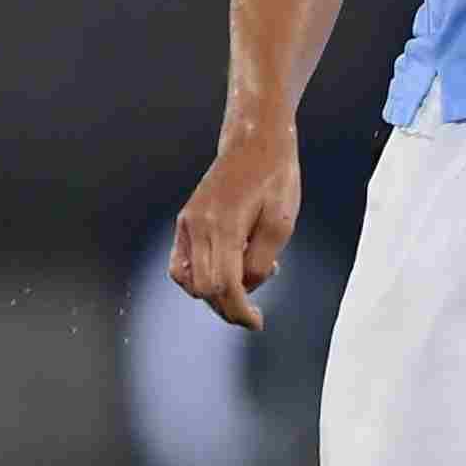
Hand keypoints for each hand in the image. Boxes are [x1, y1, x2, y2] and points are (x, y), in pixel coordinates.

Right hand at [170, 129, 299, 331]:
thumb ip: (262, 260)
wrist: (255, 143)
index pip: (223, 285)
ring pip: (187, 279)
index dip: (239, 311)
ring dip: (214, 294)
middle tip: (254, 313)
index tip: (257, 322)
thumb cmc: (274, 178)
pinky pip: (182, 263)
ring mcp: (187, 224)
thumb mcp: (282, 222)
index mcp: (223, 226)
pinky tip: (228, 271)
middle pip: (202, 288)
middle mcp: (197, 226)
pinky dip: (201, 278)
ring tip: (246, 282)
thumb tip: (246, 287)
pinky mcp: (186, 221)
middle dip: (228, 308)